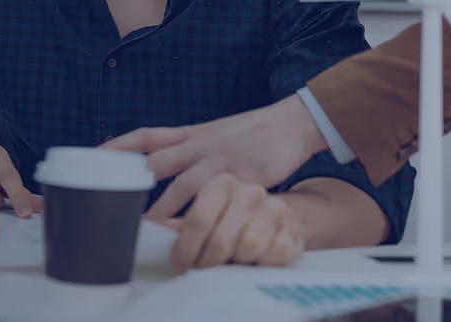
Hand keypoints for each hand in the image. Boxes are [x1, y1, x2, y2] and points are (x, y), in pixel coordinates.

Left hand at [103, 95, 326, 220]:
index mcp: (191, 133)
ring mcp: (218, 159)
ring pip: (180, 183)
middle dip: (130, 177)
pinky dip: (197, 213)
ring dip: (160, 206)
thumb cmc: (253, 134)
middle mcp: (199, 144)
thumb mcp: (215, 135)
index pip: (147, 135)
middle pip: (155, 159)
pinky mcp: (238, 175)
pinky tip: (188, 228)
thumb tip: (166, 169)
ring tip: (143, 226)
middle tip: (108, 196)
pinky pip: (212, 198)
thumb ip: (191, 151)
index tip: (95, 154)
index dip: (120, 144)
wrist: (290, 124)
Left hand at [164, 174, 304, 268]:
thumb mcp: (208, 211)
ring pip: (246, 249)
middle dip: (205, 261)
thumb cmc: (235, 215)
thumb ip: (184, 222)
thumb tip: (158, 232)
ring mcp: (274, 210)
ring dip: (234, 262)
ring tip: (228, 260)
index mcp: (222, 183)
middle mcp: (249, 192)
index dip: (185, 247)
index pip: (198, 218)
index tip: (178, 260)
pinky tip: (252, 260)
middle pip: (220, 240)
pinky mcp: (293, 230)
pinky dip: (259, 264)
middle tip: (199, 268)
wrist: (280, 214)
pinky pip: (271, 257)